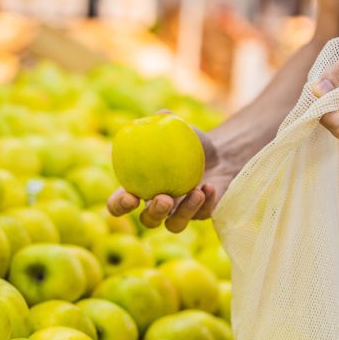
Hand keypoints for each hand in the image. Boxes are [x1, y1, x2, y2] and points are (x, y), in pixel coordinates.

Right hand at [107, 128, 235, 232]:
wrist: (219, 154)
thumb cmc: (189, 141)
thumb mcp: (179, 130)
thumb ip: (165, 122)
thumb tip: (161, 114)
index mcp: (140, 188)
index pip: (120, 203)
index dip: (119, 205)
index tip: (129, 196)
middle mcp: (157, 206)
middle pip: (148, 221)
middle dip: (153, 214)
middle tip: (164, 199)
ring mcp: (179, 214)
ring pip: (175, 225)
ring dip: (184, 212)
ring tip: (196, 192)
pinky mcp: (201, 216)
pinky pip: (202, 215)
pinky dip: (206, 202)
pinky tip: (209, 187)